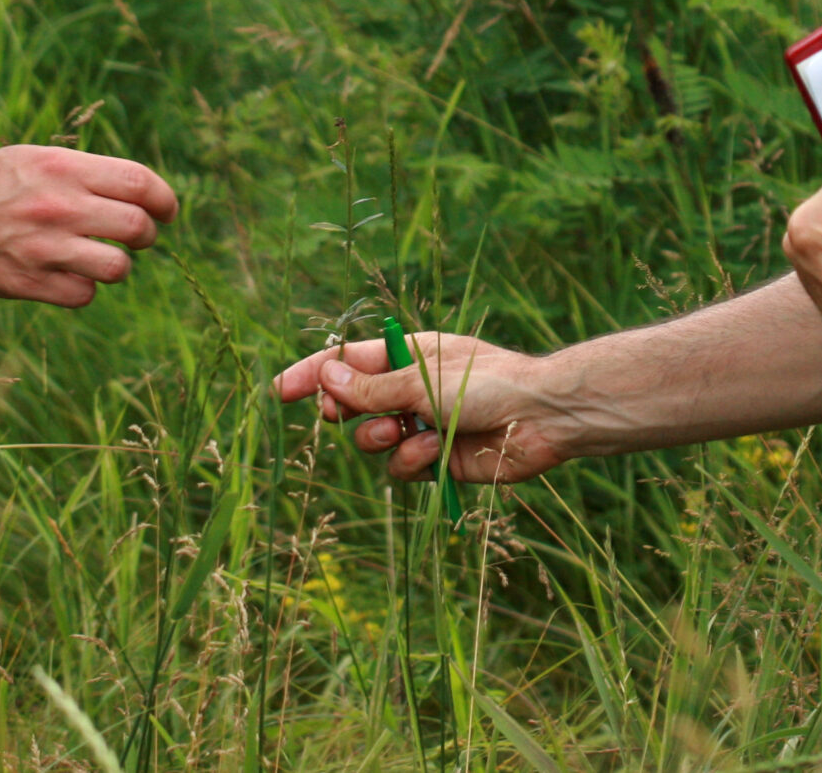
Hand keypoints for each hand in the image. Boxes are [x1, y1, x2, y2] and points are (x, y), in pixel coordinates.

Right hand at [0, 145, 177, 304]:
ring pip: (118, 267)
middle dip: (147, 235)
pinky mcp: (29, 283)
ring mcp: (45, 247)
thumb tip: (130, 189)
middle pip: (138, 227)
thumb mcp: (29, 159)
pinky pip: (84, 295)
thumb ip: (79, 171)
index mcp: (63, 167)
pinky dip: (84, 289)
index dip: (165, 199)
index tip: (167, 211)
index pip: (140, 182)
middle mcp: (60, 205)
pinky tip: (66, 277)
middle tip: (138, 238)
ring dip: (118, 266)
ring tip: (101, 259)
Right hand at [272, 333, 572, 484]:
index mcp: (408, 355)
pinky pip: (402, 467)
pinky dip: (412, 460)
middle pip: (352, 403)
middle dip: (341, 411)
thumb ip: (372, 387)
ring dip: (380, 437)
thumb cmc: (489, 383)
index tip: (281, 391)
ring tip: (402, 430)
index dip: (313, 374)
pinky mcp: (438, 461)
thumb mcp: (423, 379)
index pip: (348, 362)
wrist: (541, 417)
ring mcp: (423, 425)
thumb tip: (326, 377)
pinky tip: (436, 450)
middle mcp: (411, 389)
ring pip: (372, 440)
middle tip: (336, 415)